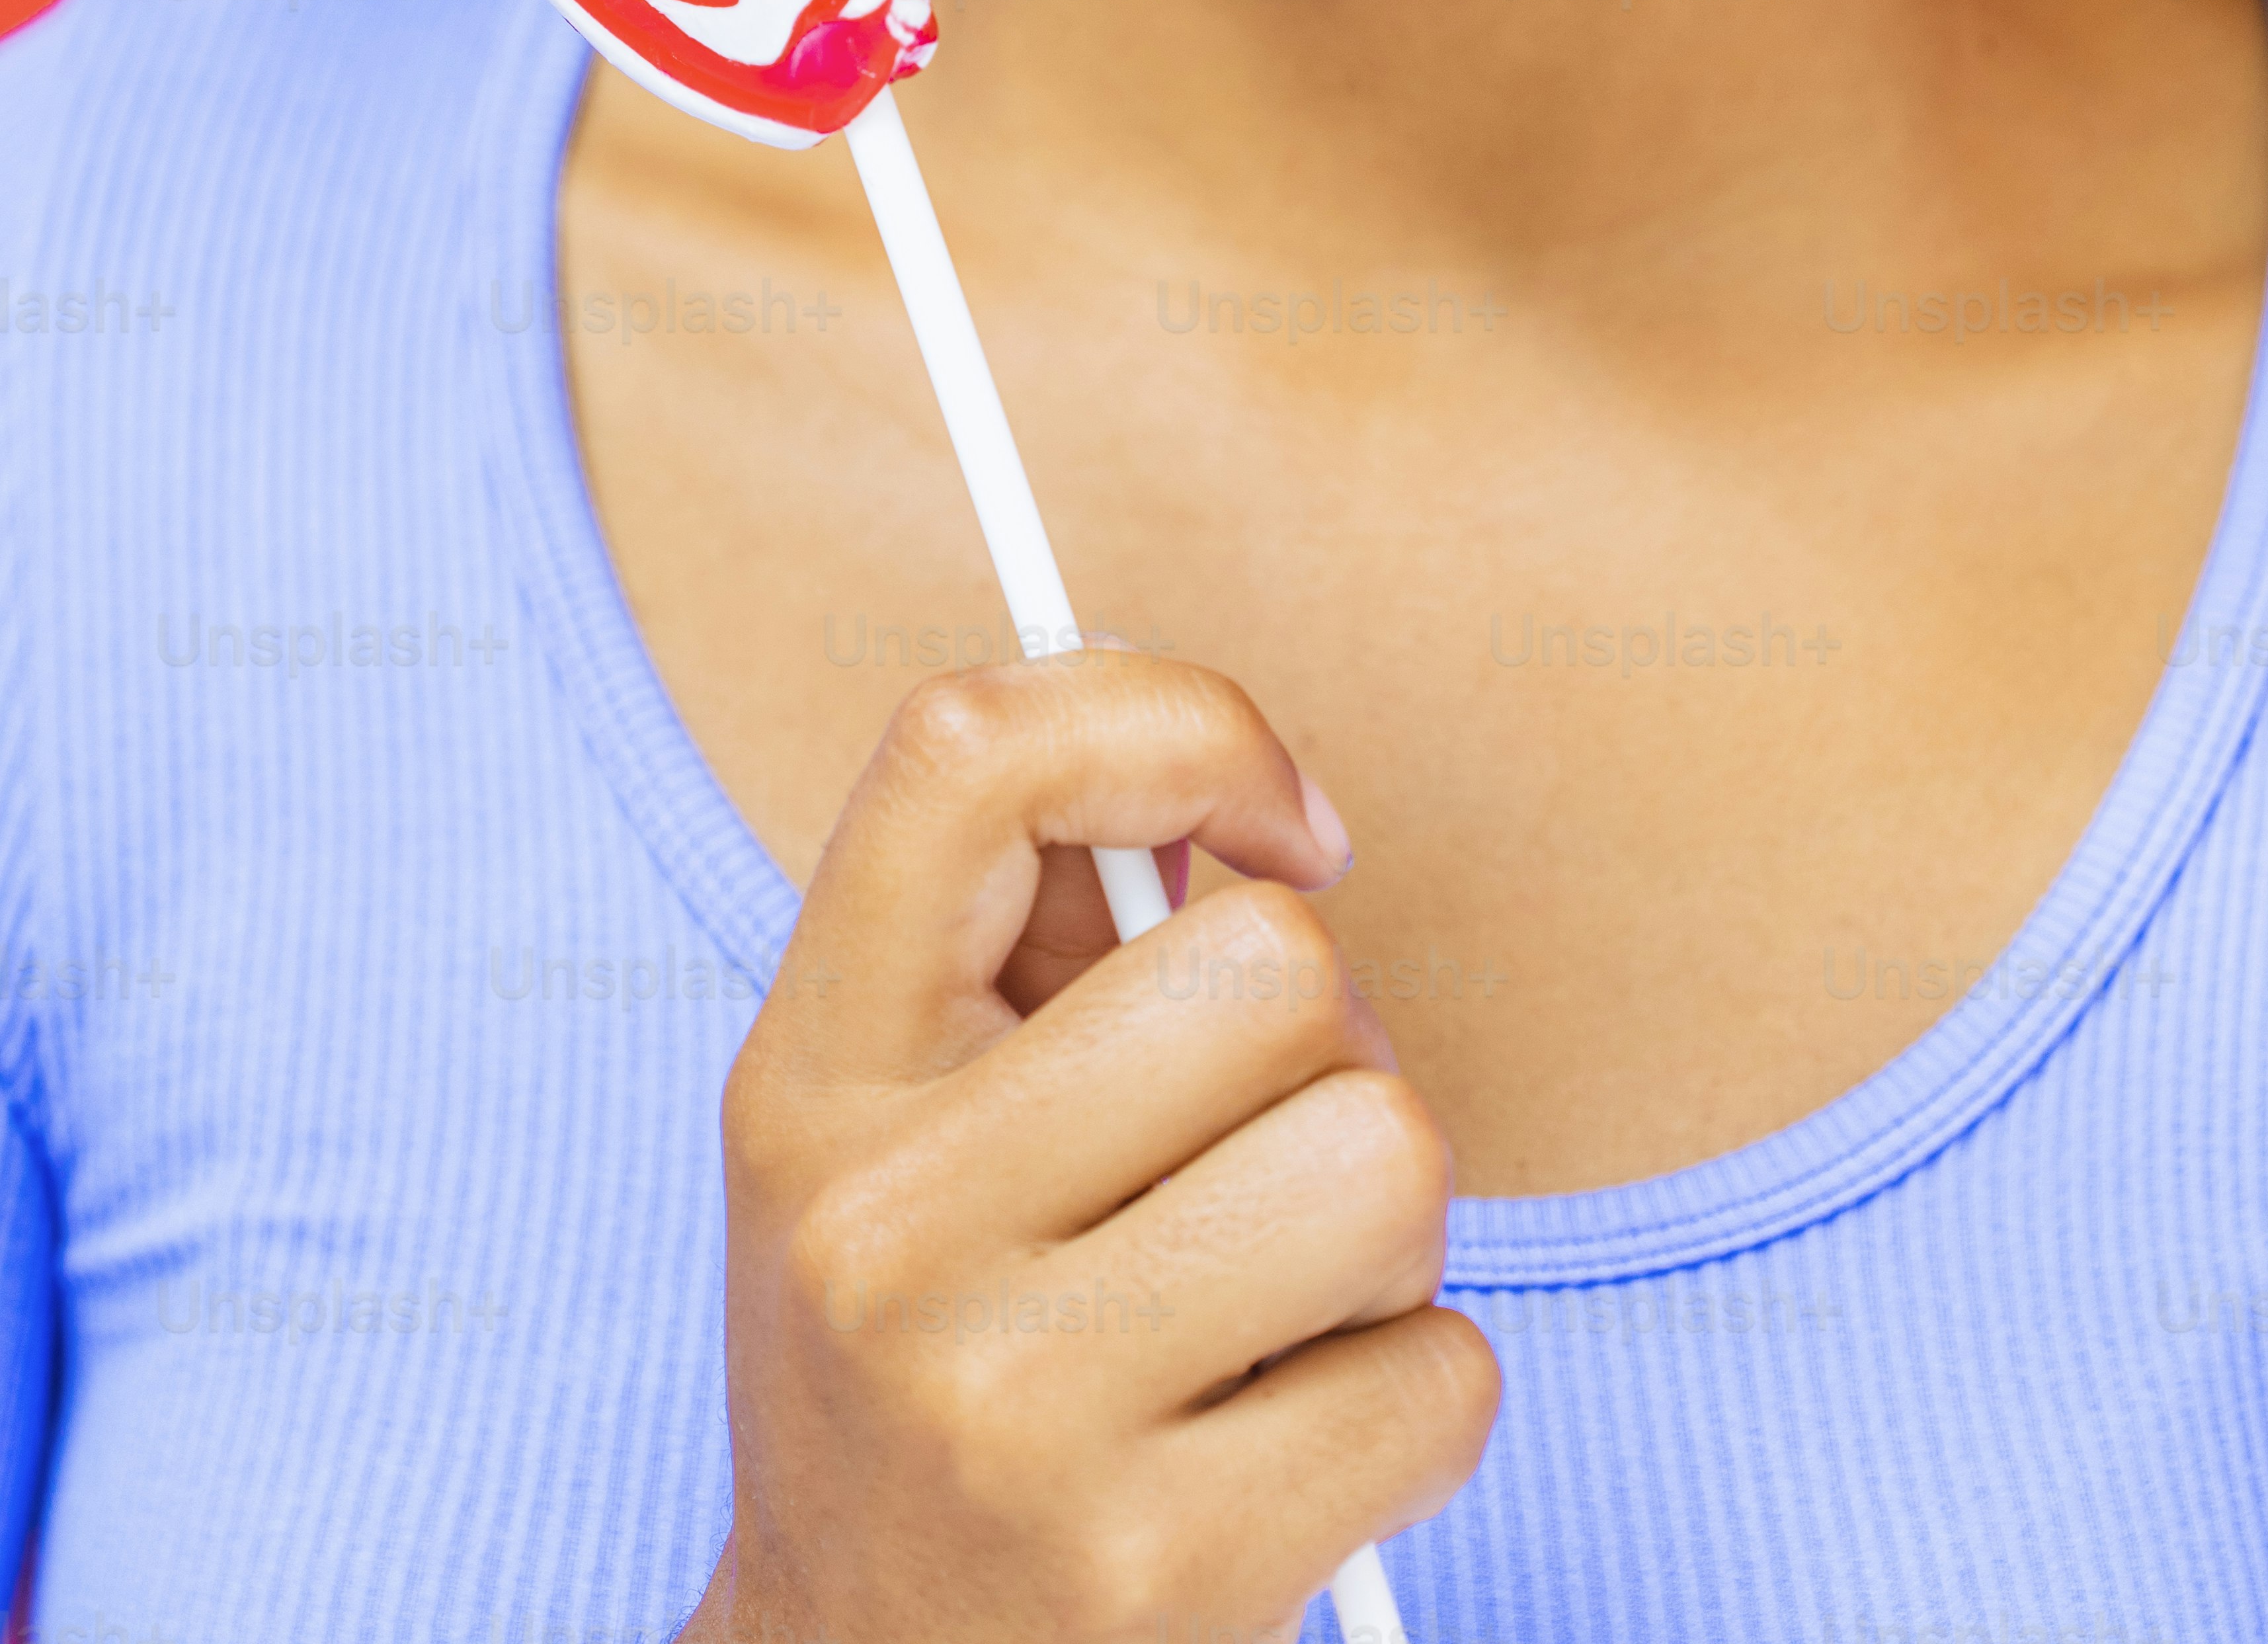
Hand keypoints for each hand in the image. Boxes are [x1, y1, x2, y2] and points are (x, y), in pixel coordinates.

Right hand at [675, 652, 1499, 1642]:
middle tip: (1260, 1160)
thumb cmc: (934, 1379)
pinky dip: (1415, 1405)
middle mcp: (883, 1234)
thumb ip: (1039, 944)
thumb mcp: (908, 1144)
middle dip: (1330, 1053)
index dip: (1177, 721)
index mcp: (809, 1087)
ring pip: (1388, 1151)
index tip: (1278, 826)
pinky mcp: (1156, 1572)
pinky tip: (1292, 1455)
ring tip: (1279, 1310)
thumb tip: (1247, 800)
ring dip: (1389, 1234)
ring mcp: (1010, 1412)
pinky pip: (1445, 1371)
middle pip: (1275, 964)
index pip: (967, 753)